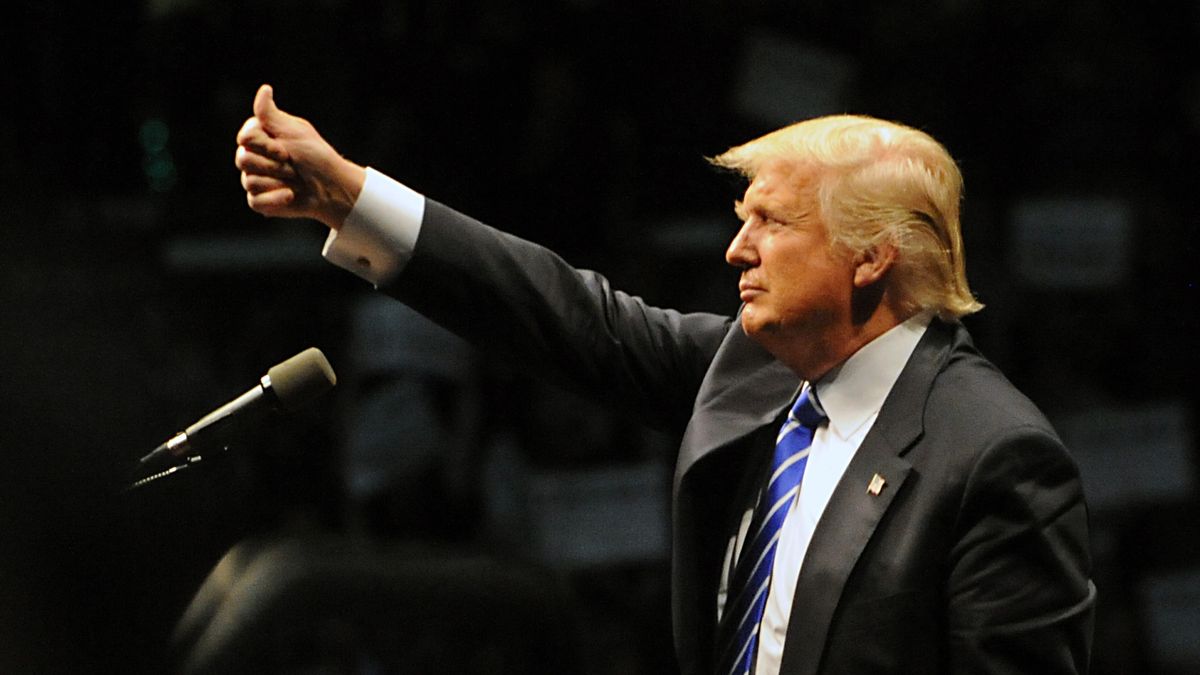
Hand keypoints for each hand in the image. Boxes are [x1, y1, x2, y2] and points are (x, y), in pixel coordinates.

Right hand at [235, 84, 365, 228]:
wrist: (332, 188)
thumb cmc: (316, 156)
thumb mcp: (295, 132)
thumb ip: (271, 114)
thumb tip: (264, 89)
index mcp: (261, 137)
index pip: (245, 138)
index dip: (265, 145)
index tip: (286, 150)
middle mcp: (255, 157)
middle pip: (243, 160)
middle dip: (273, 165)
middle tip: (292, 165)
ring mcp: (256, 179)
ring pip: (249, 181)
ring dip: (277, 181)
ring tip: (295, 181)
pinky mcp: (261, 200)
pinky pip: (254, 201)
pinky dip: (275, 199)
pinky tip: (290, 195)